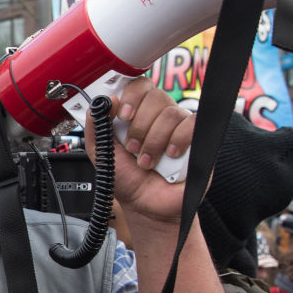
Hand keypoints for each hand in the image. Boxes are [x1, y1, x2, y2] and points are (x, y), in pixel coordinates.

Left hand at [86, 76, 196, 222]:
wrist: (146, 206)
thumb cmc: (127, 180)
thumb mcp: (101, 154)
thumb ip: (95, 128)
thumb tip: (102, 102)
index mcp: (137, 114)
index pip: (139, 86)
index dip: (131, 96)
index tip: (123, 115)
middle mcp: (159, 116)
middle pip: (155, 96)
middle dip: (139, 125)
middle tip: (132, 148)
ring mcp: (179, 126)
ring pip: (170, 113)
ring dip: (153, 140)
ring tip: (146, 161)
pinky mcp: (198, 139)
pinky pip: (192, 125)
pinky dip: (177, 141)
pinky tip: (169, 156)